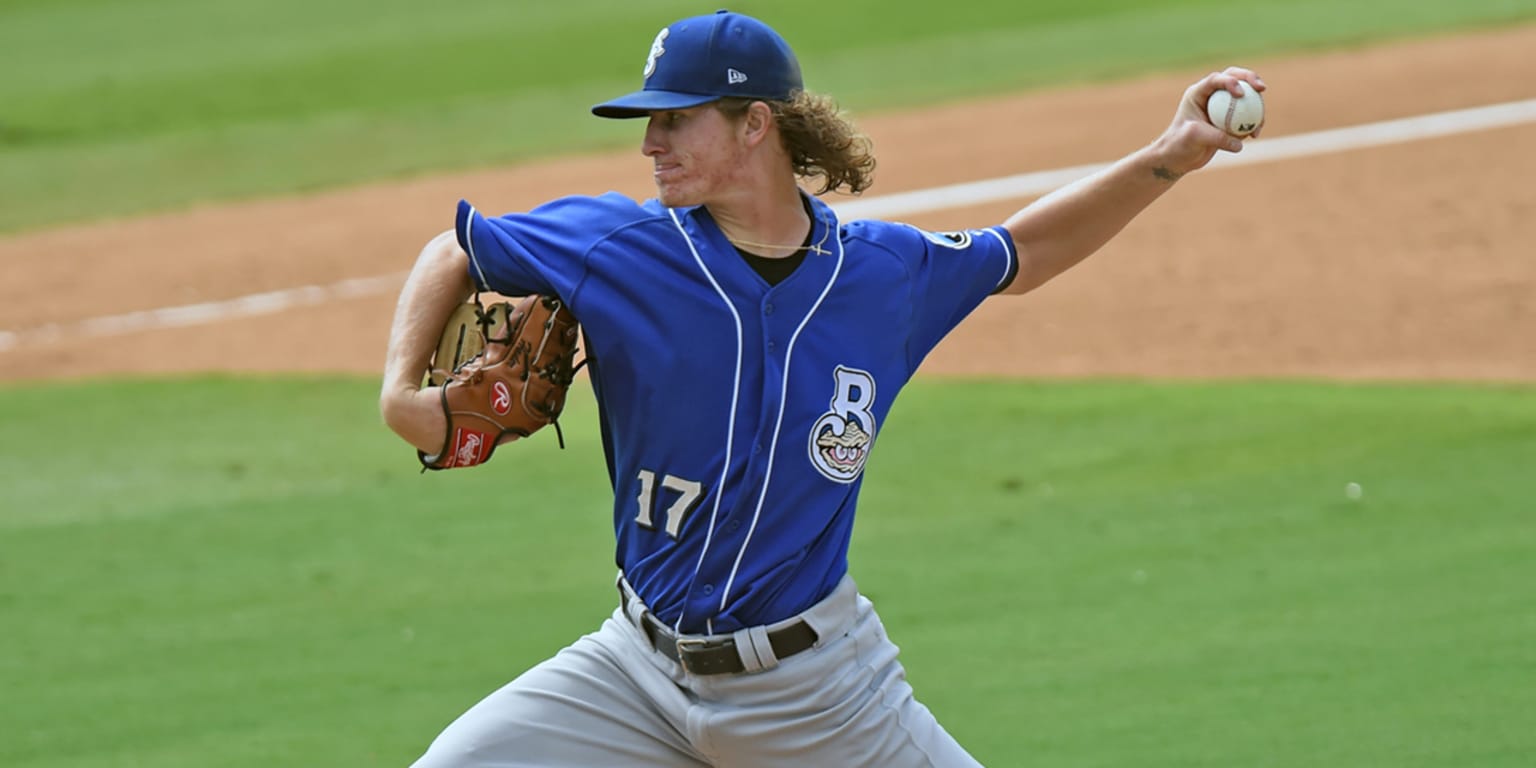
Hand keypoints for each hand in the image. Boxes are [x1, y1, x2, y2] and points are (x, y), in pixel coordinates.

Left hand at [1152, 67, 1266, 177]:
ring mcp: (1222, 107)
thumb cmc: (1179, 145)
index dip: (1231, 81)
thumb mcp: (1194, 137)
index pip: (1216, 79)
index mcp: (1198, 93)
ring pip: (1245, 98)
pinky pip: (1246, 117)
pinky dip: (1253, 123)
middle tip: (1262, 88)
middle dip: (1251, 79)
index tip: (1241, 93)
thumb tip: (1239, 143)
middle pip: (1235, 78)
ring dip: (1257, 106)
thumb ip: (1216, 137)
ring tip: (1259, 123)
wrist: (1177, 159)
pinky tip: (1254, 135)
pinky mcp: (1229, 120)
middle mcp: (1211, 96)